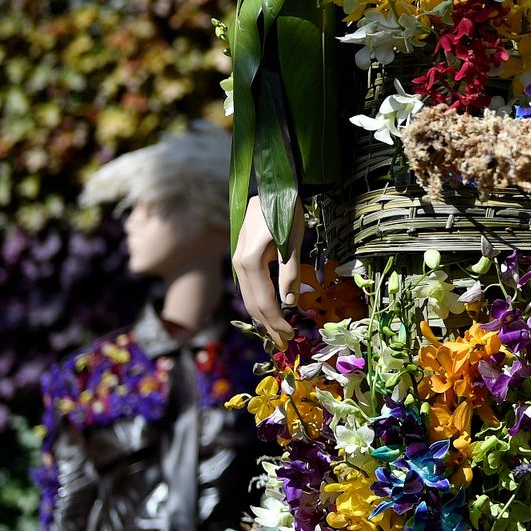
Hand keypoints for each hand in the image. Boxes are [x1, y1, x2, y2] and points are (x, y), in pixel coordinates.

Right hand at [232, 193, 301, 344]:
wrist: (270, 187)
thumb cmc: (286, 211)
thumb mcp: (293, 242)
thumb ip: (289, 273)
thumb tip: (290, 304)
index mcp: (251, 262)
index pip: (264, 302)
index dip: (276, 322)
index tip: (289, 337)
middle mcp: (239, 264)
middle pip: (252, 304)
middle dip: (268, 326)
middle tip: (284, 343)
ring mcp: (237, 261)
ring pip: (247, 297)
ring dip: (261, 317)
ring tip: (276, 332)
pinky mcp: (241, 257)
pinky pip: (248, 286)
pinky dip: (257, 302)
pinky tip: (268, 312)